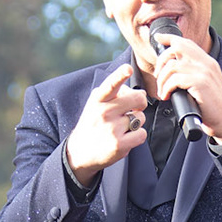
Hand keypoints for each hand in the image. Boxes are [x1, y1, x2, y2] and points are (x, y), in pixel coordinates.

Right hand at [64, 64, 148, 181]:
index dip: (120, 75)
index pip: (111, 84)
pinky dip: (137, 136)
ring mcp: (112, 129)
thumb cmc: (93, 124)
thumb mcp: (96, 104)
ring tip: (121, 128)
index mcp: (99, 99)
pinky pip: (142, 134)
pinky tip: (125, 138)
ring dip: (136, 122)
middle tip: (133, 109)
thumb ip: (116, 94)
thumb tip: (141, 92)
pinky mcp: (119, 145)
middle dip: (140, 103)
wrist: (79, 152)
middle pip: (138, 99)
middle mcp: (104, 112)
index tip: (128, 69)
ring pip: (141, 117)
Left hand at [151, 38, 221, 141]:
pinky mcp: (200, 83)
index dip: (169, 38)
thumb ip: (192, 75)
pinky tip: (167, 96)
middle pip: (177, 48)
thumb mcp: (203, 86)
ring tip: (162, 92)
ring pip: (172, 66)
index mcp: (207, 62)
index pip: (186, 42)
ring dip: (162, 80)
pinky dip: (166, 88)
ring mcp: (204, 72)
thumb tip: (171, 73)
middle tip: (158, 76)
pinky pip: (175, 79)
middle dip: (161, 60)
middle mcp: (206, 63)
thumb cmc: (212, 108)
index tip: (157, 39)